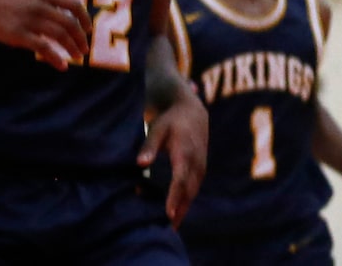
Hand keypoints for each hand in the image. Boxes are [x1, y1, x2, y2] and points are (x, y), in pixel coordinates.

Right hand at [0, 0, 90, 69]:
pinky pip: (43, 47)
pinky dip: (55, 57)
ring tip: (77, 58)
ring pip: (59, 35)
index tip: (88, 30)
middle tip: (85, 49)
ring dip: (72, 48)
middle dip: (81, 37)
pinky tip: (61, 66)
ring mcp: (30, 19)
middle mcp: (41, 4)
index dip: (84, 18)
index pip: (74, 4)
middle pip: (69, 22)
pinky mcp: (18, 34)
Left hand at [139, 89, 207, 225]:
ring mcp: (201, 166)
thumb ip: (149, 146)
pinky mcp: (200, 170)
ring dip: (183, 209)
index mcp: (185, 151)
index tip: (169, 214)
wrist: (192, 111)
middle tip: (166, 230)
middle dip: (179, 210)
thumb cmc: (170, 121)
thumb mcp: (158, 128)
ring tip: (169, 227)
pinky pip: (194, 189)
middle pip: (189, 190)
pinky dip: (185, 202)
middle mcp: (196, 161)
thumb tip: (140, 164)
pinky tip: (175, 213)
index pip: (181, 178)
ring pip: (193, 192)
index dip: (175, 196)